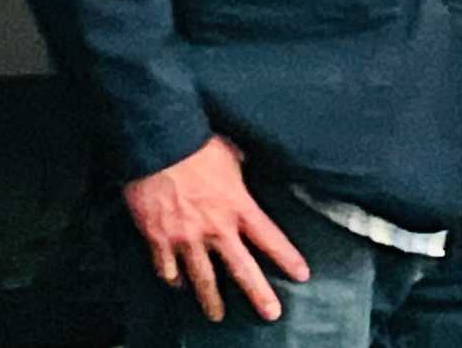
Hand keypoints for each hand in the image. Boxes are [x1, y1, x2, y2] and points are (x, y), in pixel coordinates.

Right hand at [123, 135, 309, 322]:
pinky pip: (167, 269)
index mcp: (239, 206)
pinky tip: (178, 285)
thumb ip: (240, 170)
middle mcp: (216, 228)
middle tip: (271, 313)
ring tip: (216, 316)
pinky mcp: (159, 240)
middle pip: (242, 268)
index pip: (270, 238)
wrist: (158, 147)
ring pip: (203, 279)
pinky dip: (173, 279)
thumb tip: (245, 166)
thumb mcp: (231, 155)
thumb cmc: (197, 146)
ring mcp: (186, 238)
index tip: (302, 274)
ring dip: (210, 300)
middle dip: (258, 293)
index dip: (287, 258)